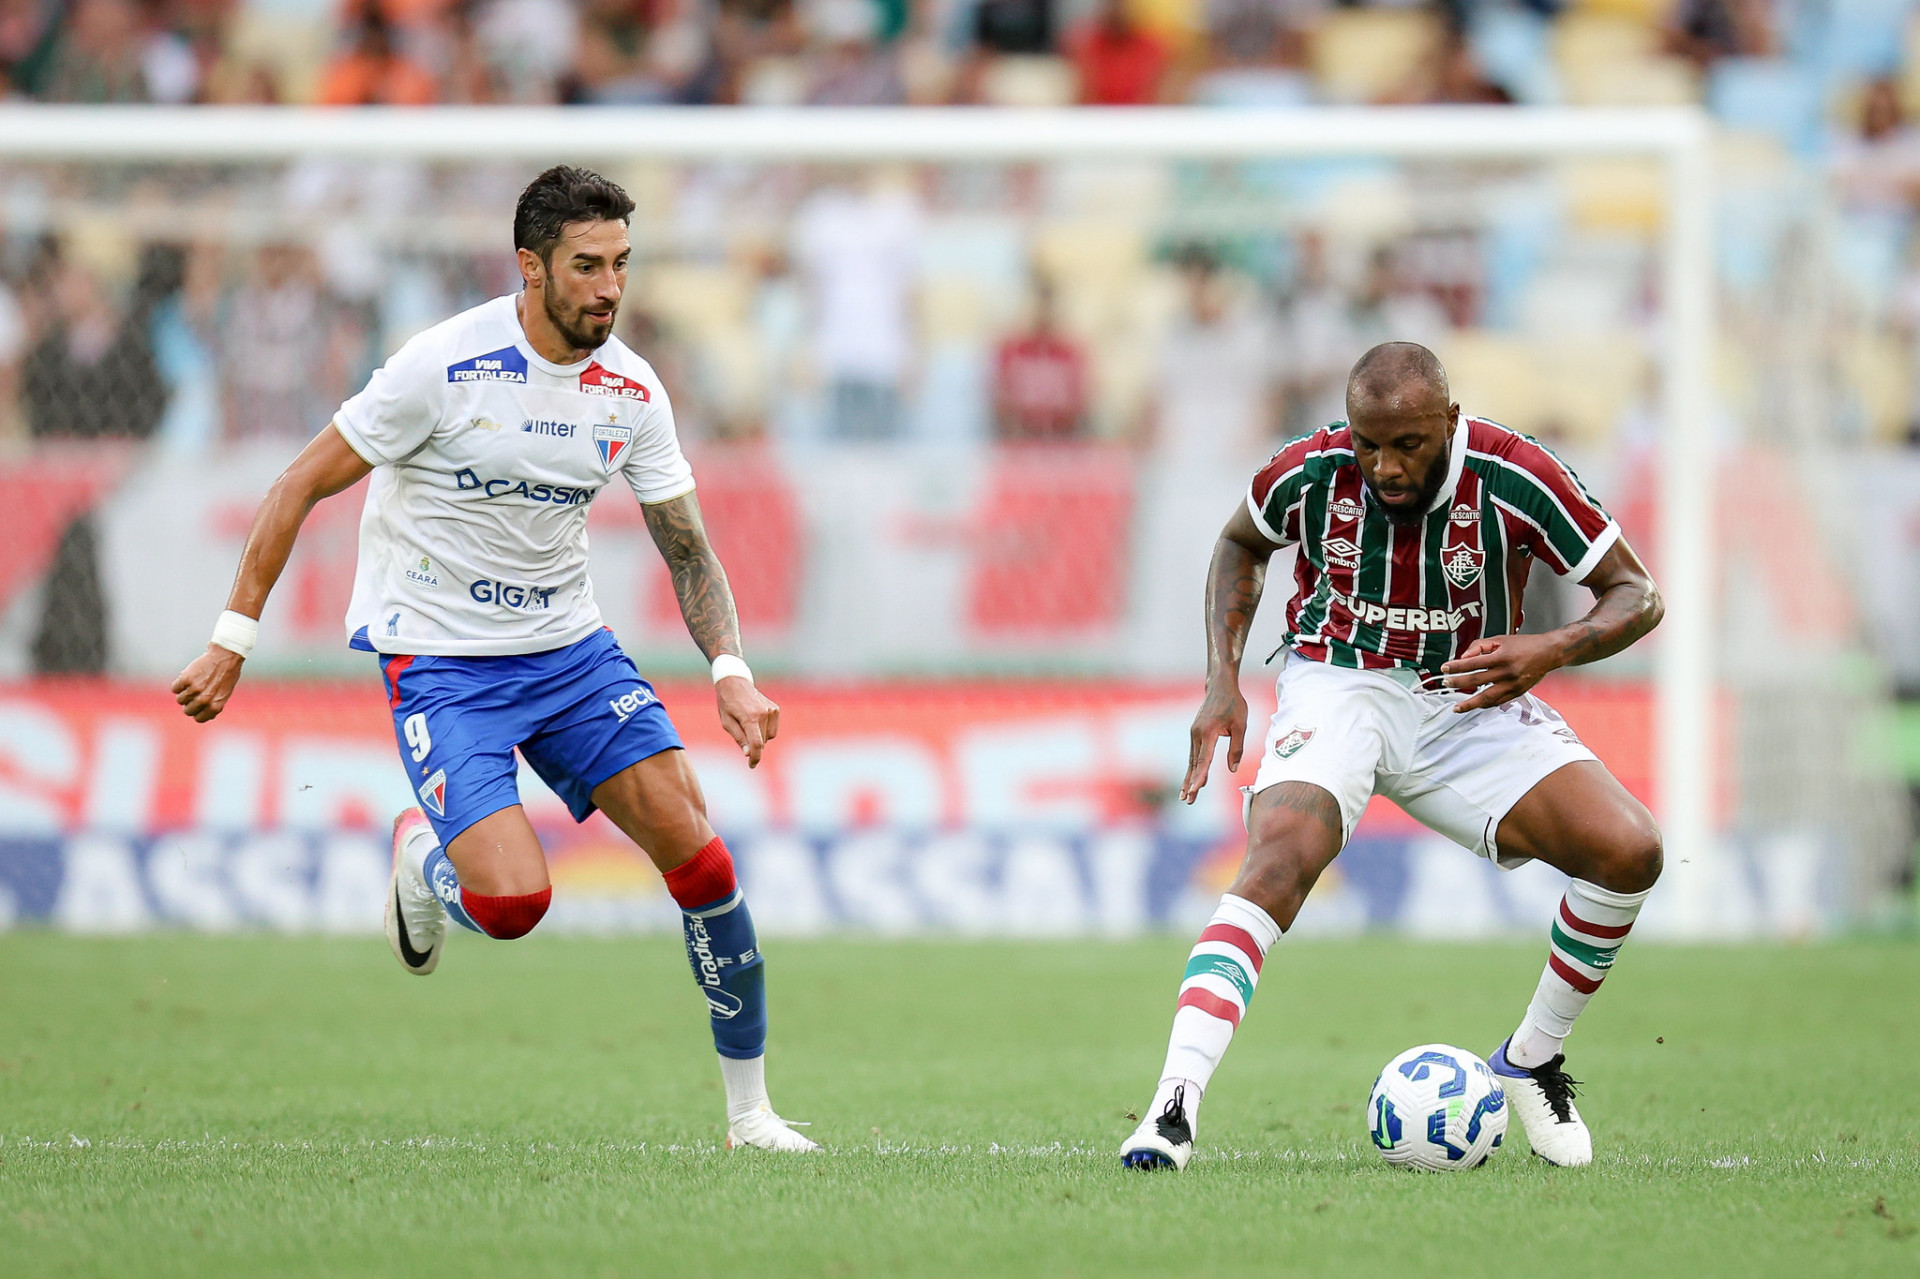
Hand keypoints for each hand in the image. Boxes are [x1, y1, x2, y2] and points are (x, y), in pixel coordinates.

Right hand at [172, 645, 244, 722]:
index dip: (198, 712)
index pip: (199, 718)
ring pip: (180, 700)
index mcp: (215, 706)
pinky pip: (175, 688)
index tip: (199, 705)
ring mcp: (194, 689)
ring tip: (192, 684)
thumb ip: (214, 705)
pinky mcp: (186, 679)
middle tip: (194, 694)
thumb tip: (203, 716)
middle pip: (187, 711)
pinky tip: (186, 678)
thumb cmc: (227, 675)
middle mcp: (204, 700)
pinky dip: (178, 684)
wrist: (226, 657)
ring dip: (184, 693)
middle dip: (189, 704)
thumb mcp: (224, 694)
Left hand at [715, 675, 778, 767]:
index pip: (757, 744)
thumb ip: (739, 738)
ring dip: (759, 737)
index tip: (752, 765)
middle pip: (762, 741)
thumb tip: (748, 753)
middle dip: (753, 745)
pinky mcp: (775, 709)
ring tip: (747, 724)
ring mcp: (771, 710)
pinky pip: (772, 729)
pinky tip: (755, 720)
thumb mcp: (727, 722)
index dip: (755, 758)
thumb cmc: (727, 703)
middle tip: (741, 734)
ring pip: (769, 736)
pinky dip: (765, 730)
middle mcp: (763, 714)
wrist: (735, 682)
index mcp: (750, 718)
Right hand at [1182, 677, 1248, 803]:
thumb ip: (1236, 748)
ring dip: (1190, 778)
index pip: (1204, 760)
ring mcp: (1194, 733)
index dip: (1199, 777)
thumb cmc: (1233, 704)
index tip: (1195, 790)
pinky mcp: (1196, 733)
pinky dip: (1194, 768)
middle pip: (1194, 764)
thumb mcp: (1241, 725)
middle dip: (1190, 783)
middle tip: (1187, 801)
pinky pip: (1194, 754)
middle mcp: (1197, 734)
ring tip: (1186, 796)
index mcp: (1208, 733)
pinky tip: (1195, 779)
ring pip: (1192, 760)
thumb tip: (1232, 769)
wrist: (1220, 686)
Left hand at [1439, 633, 1562, 711]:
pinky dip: (1485, 704)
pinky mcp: (1517, 693)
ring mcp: (1513, 685)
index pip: (1473, 663)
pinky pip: (1498, 702)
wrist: (1549, 653)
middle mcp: (1507, 673)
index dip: (1456, 666)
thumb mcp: (1500, 639)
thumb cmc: (1523, 644)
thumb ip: (1479, 646)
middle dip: (1458, 683)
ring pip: (1487, 698)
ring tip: (1456, 707)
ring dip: (1470, 703)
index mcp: (1502, 657)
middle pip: (1477, 681)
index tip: (1444, 668)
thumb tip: (1463, 657)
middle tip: (1446, 683)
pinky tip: (1474, 705)